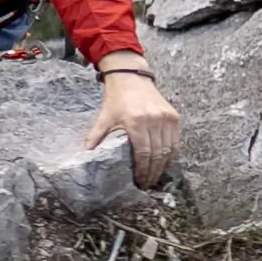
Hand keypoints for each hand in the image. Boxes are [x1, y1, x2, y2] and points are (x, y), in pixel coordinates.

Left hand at [87, 53, 180, 187]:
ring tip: (155, 176)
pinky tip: (165, 163)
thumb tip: (86, 153)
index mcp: (136, 122)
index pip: (143, 154)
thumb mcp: (104, 117)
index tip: (140, 181)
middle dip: (153, 172)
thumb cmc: (117, 98)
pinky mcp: (174, 116)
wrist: (131, 77)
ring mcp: (166, 118)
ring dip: (163, 166)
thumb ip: (95, 136)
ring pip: (168, 149)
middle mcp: (154, 120)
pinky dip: (171, 153)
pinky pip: (175, 140)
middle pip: (157, 154)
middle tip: (147, 183)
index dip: (142, 170)